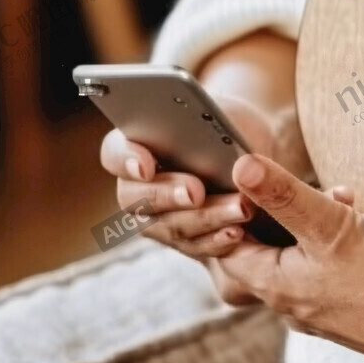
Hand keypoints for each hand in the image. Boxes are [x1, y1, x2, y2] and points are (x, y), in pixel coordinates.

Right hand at [98, 94, 277, 261]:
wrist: (250, 154)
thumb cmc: (228, 124)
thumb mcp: (222, 115)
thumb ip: (206, 125)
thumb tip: (208, 143)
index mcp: (134, 144)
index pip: (114, 153)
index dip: (125, 160)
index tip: (146, 166)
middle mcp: (136, 187)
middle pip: (136, 199)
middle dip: (168, 195)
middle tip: (196, 192)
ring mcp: (157, 219)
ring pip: (170, 227)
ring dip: (205, 219)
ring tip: (239, 209)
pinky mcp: (185, 241)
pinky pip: (194, 247)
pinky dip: (216, 241)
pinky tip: (237, 233)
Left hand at [214, 153, 363, 362]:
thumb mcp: (329, 224)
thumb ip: (283, 194)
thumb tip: (240, 166)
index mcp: (273, 286)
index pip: (225, 246)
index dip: (232, 209)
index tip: (250, 181)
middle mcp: (289, 305)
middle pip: (263, 249)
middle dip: (284, 209)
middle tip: (309, 187)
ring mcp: (317, 312)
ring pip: (299, 256)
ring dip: (315, 222)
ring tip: (344, 200)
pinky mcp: (345, 312)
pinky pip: (324, 270)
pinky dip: (333, 244)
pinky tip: (360, 228)